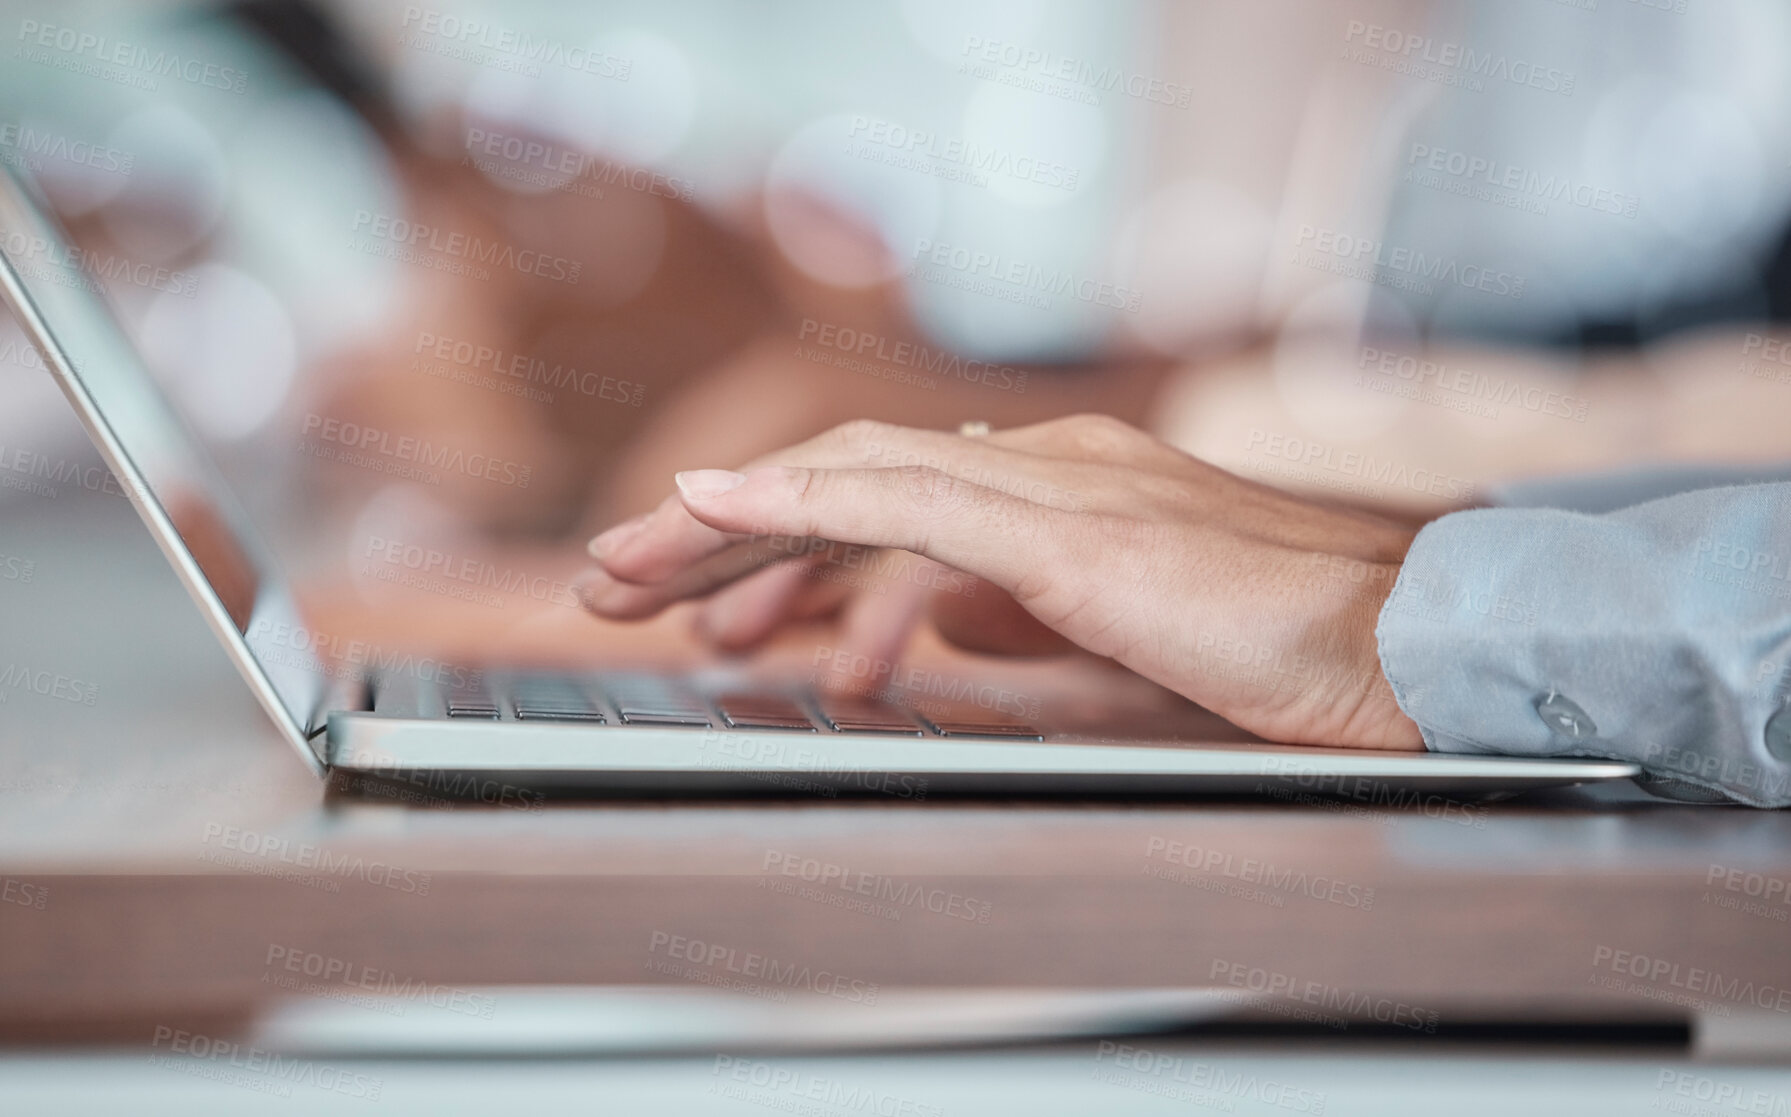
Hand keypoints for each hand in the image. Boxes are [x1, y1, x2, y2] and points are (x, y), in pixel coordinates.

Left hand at [578, 415, 1423, 749]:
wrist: (1406, 650)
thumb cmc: (1282, 661)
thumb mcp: (1118, 656)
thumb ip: (1023, 635)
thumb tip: (938, 640)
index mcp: (1054, 495)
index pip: (881, 502)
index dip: (775, 544)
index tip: (702, 601)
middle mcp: (1042, 467)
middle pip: (841, 478)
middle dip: (716, 533)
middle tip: (618, 578)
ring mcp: (1056, 484)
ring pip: (849, 478)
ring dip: (727, 526)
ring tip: (636, 577)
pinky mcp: (1070, 526)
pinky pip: (901, 497)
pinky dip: (796, 501)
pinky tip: (712, 512)